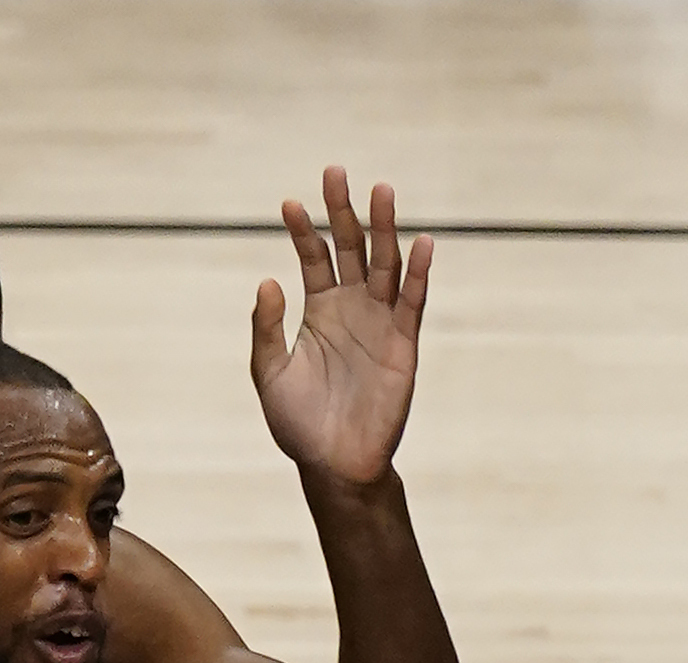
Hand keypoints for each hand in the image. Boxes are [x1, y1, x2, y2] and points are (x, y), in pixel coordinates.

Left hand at [250, 166, 431, 484]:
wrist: (333, 463)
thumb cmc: (298, 422)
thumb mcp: (269, 372)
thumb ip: (267, 328)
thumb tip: (267, 281)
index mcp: (319, 311)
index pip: (314, 259)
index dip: (304, 231)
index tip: (290, 203)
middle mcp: (352, 308)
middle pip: (352, 249)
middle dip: (344, 212)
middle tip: (335, 172)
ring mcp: (380, 323)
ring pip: (385, 265)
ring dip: (384, 229)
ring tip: (380, 191)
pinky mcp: (403, 344)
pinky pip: (412, 302)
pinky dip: (416, 274)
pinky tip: (420, 242)